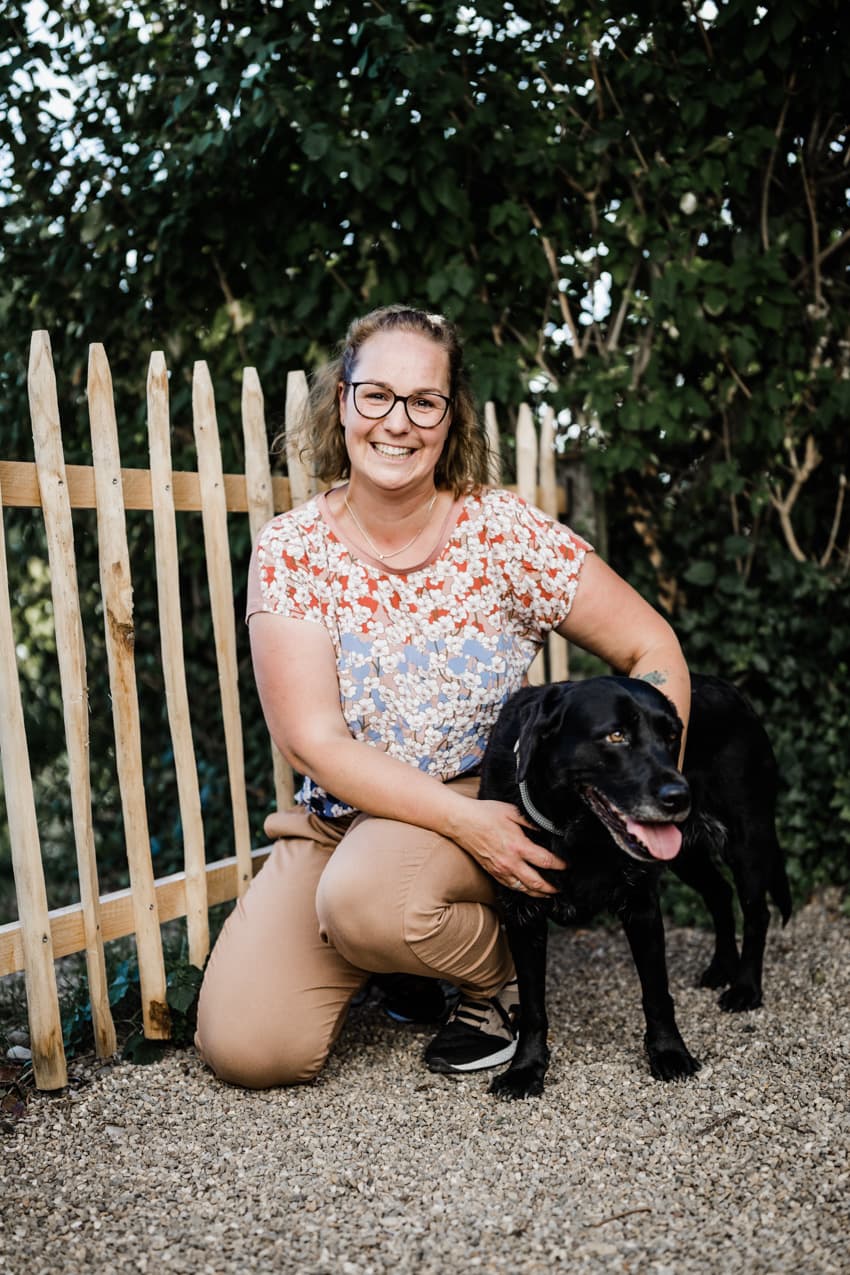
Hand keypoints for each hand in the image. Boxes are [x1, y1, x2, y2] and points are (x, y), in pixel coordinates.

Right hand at [451, 798, 566, 897]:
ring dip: (539, 893)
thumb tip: (548, 829)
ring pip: (524, 889)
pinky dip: (523, 890)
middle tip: (562, 887)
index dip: (560, 866)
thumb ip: (532, 822)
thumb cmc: (485, 814)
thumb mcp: (513, 811)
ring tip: (549, 893)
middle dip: (553, 887)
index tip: (567, 866)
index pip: (546, 861)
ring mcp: (500, 870)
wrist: (461, 822)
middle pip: (537, 883)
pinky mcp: (493, 872)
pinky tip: (528, 889)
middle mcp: (510, 862)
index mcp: (518, 846)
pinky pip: (511, 886)